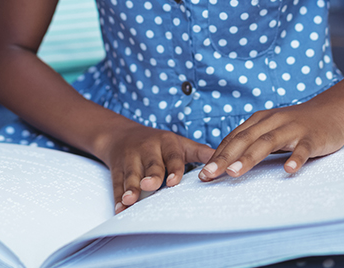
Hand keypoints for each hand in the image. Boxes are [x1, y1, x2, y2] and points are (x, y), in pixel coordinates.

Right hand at [96, 121, 212, 212]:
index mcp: (166, 143)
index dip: (174, 168)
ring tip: (130, 200)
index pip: (173, 156)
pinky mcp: (117, 169)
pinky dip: (117, 197)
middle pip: (151, 164)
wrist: (122, 134)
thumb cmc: (158, 143)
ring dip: (131, 187)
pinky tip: (119, 209)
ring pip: (131, 174)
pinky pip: (117, 184)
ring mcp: (131, 159)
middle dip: (151, 175)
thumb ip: (201, 153)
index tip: (174, 181)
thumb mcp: (180, 143)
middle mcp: (148, 149)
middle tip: (151, 185)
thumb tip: (226, 160)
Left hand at [199, 97, 343, 181]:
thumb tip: (227, 162)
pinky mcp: (312, 137)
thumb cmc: (297, 125)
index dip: (217, 155)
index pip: (233, 138)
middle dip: (224, 158)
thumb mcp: (271, 130)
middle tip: (208, 175)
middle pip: (244, 140)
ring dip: (249, 158)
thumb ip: (253, 142)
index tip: (202, 173)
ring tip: (234, 173)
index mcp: (259, 120)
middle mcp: (272, 122)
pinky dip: (295, 158)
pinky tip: (288, 170)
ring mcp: (292, 128)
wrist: (331, 110)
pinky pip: (302, 148)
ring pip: (267, 142)